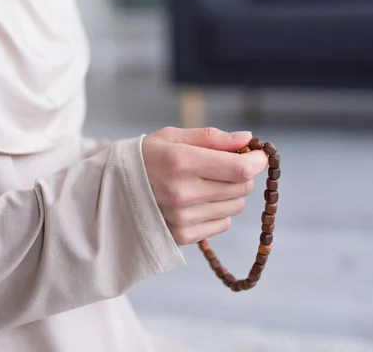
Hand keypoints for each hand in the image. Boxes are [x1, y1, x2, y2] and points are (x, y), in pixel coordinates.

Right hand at [142, 127, 267, 244]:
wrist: (113, 190)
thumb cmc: (146, 158)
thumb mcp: (172, 137)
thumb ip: (211, 137)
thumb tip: (247, 139)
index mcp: (181, 162)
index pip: (239, 168)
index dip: (257, 161)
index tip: (259, 155)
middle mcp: (182, 192)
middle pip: (242, 187)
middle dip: (241, 173)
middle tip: (223, 166)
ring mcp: (182, 217)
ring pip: (235, 206)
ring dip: (229, 193)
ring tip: (205, 184)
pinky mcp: (182, 235)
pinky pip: (222, 224)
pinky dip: (218, 212)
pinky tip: (197, 202)